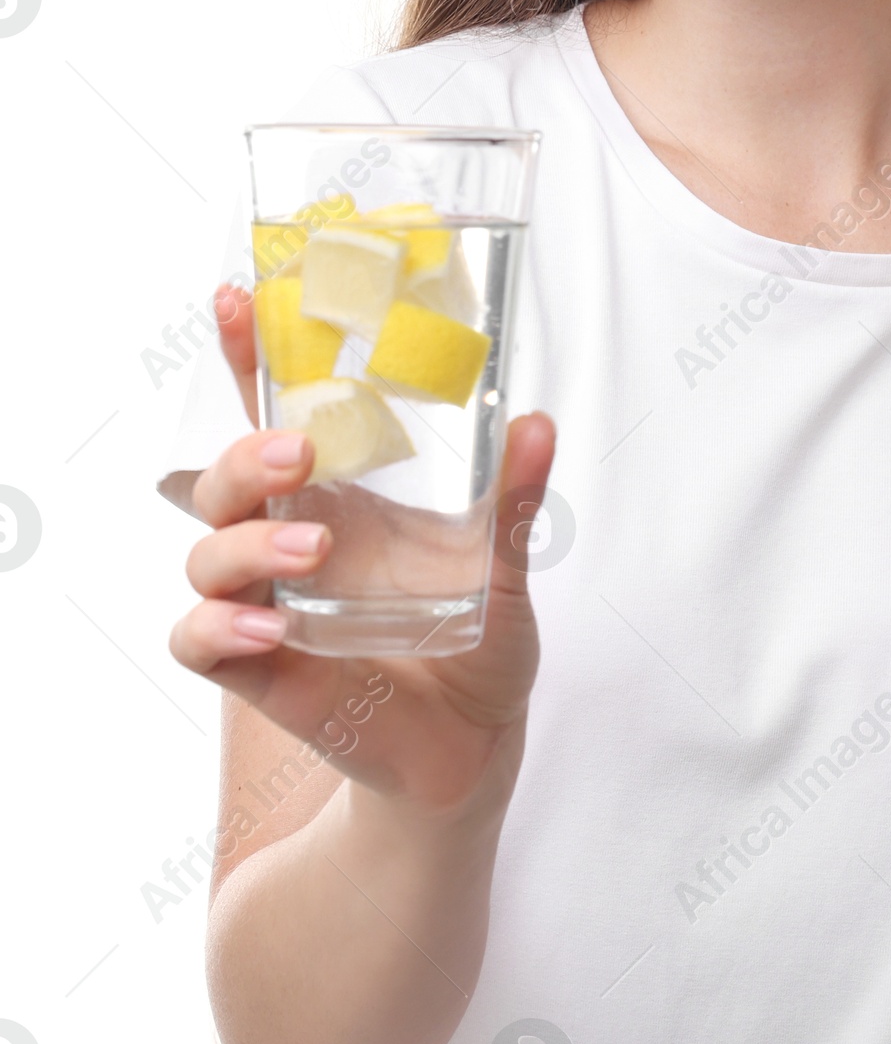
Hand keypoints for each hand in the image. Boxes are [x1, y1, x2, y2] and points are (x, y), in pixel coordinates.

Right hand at [168, 287, 554, 814]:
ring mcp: (270, 604)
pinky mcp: (262, 670)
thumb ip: (514, 502)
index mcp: (341, 499)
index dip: (247, 359)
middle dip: (243, 453)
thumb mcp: (506, 569)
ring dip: (244, 543)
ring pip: (204, 554)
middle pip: (221, 478)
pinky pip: (201, 641)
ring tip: (312, 552)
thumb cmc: (479, 643)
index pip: (276, 416)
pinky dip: (221, 628)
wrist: (474, 746)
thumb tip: (537, 422)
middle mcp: (292, 541)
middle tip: (300, 453)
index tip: (238, 296)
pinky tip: (272, 627)